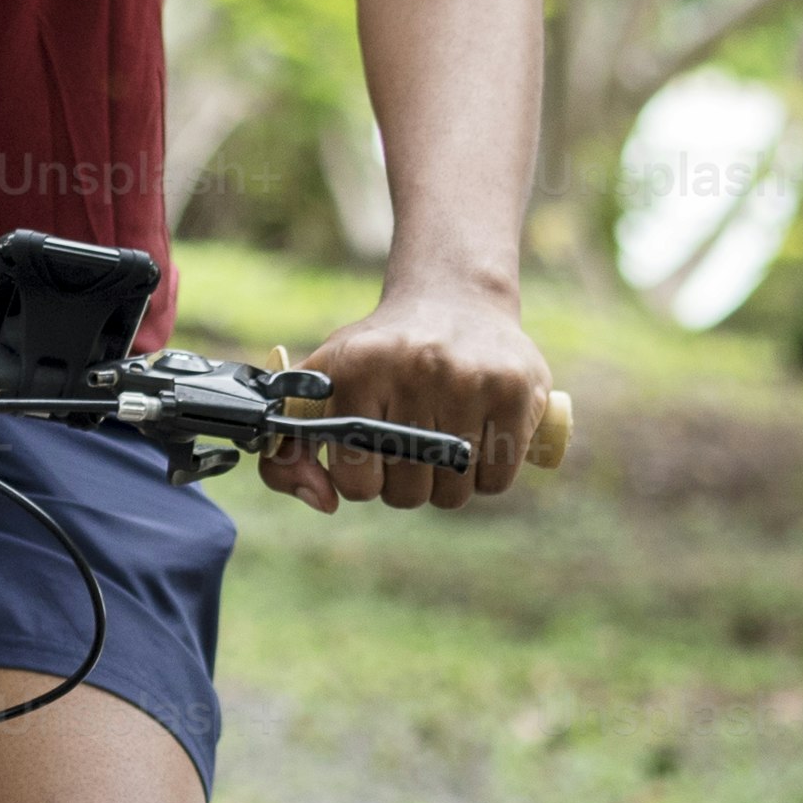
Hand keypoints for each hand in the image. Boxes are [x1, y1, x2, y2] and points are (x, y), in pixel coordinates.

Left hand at [268, 285, 548, 510]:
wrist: (454, 299)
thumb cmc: (380, 357)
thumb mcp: (321, 387)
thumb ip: (288, 450)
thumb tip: (322, 502)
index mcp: (355, 370)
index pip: (357, 483)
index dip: (365, 482)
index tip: (372, 457)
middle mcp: (412, 369)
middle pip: (408, 492)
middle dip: (407, 485)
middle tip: (412, 448)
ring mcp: (467, 379)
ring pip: (454, 493)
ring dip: (448, 486)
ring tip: (444, 446)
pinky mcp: (514, 389)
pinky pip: (495, 480)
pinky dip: (486, 480)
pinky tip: (477, 448)